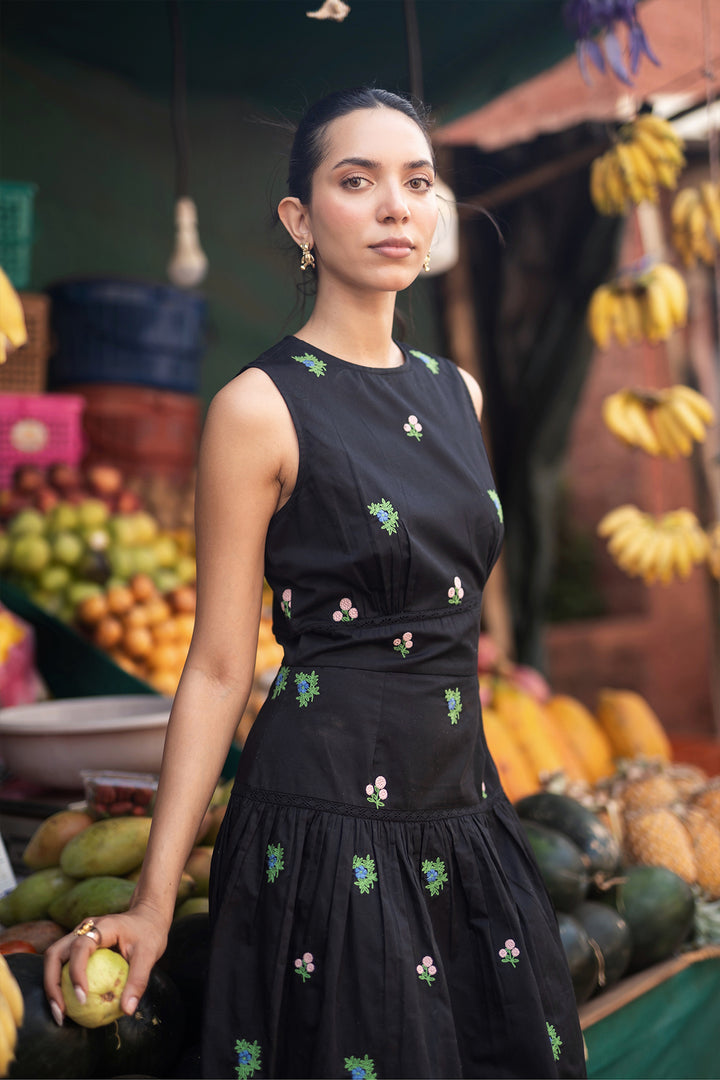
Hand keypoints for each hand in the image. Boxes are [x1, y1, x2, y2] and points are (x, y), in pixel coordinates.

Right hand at [43, 904, 168, 1026]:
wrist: (147, 916)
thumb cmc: (149, 932)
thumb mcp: (149, 955)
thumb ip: (138, 980)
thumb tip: (127, 1010)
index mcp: (102, 927)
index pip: (80, 947)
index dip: (77, 972)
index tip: (82, 998)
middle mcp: (84, 929)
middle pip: (55, 954)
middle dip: (52, 984)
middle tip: (61, 1012)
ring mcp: (78, 936)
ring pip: (54, 959)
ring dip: (52, 986)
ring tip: (60, 1013)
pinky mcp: (78, 946)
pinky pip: (62, 964)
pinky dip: (60, 984)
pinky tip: (68, 1005)